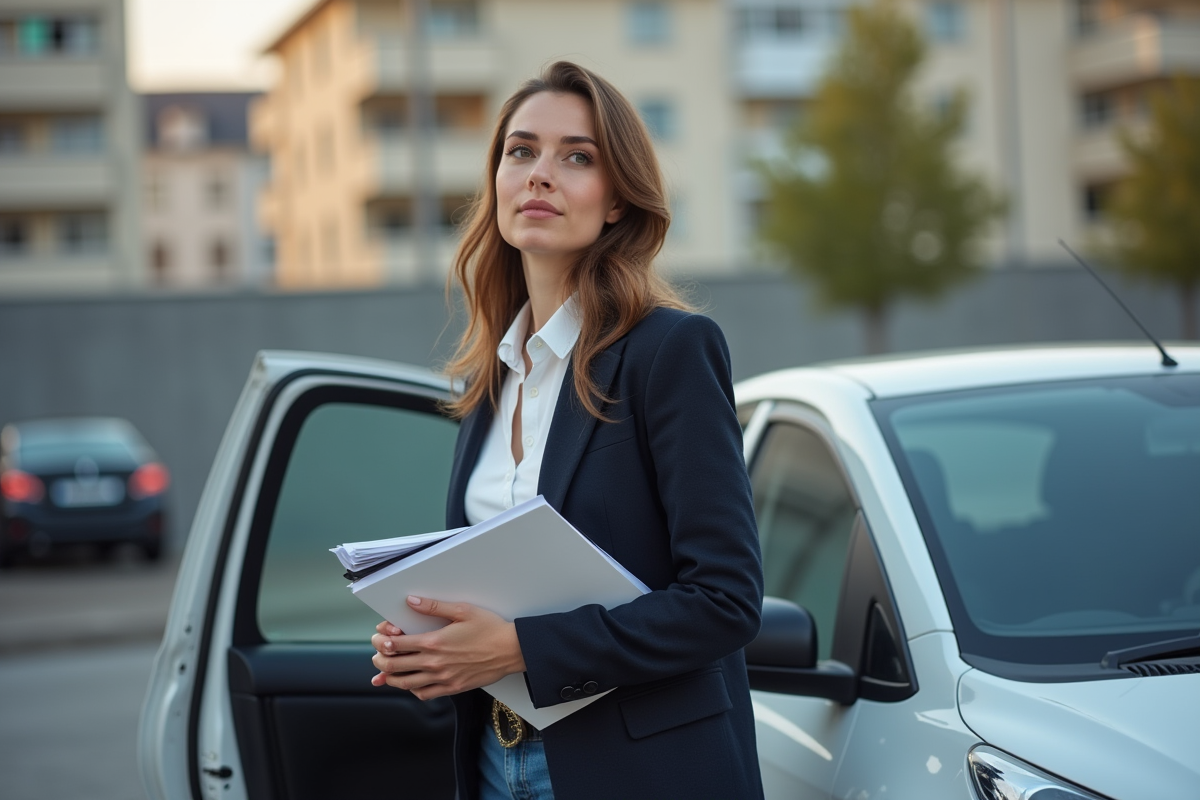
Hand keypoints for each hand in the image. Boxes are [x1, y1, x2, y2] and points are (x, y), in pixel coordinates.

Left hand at [369, 596, 526, 700]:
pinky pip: (425, 694)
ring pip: (406, 683)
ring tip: (386, 672)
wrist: (511, 650)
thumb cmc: (490, 628)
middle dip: (380, 660)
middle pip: (395, 666)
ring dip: (391, 678)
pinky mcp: (452, 688)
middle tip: (378, 655)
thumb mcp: (462, 610)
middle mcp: (434, 663)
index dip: (381, 641)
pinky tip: (412, 683)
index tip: (379, 637)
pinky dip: (412, 690)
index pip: (395, 645)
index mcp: (434, 642)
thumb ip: (433, 606)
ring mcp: (442, 678)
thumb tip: (410, 601)